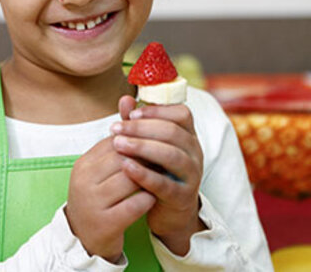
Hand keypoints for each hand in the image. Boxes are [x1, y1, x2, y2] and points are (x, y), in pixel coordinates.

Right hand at [66, 135, 155, 262]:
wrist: (83, 237)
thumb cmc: (96, 197)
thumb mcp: (99, 170)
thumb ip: (116, 144)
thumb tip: (130, 105)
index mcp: (84, 165)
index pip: (115, 142)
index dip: (138, 141)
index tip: (156, 143)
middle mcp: (84, 182)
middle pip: (122, 158)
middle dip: (146, 156)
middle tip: (165, 157)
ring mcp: (93, 203)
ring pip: (129, 180)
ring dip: (149, 176)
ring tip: (161, 176)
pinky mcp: (106, 224)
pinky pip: (134, 206)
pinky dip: (147, 199)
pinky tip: (153, 197)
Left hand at [112, 96, 205, 255]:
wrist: (170, 211)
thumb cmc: (158, 170)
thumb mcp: (149, 144)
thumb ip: (137, 122)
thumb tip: (124, 99)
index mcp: (189, 134)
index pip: (181, 113)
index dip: (156, 111)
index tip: (132, 114)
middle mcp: (195, 152)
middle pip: (172, 132)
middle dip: (141, 128)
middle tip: (115, 129)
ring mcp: (192, 174)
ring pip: (171, 155)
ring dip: (141, 147)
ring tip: (117, 145)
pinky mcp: (182, 196)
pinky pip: (164, 183)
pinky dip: (144, 173)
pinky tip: (125, 166)